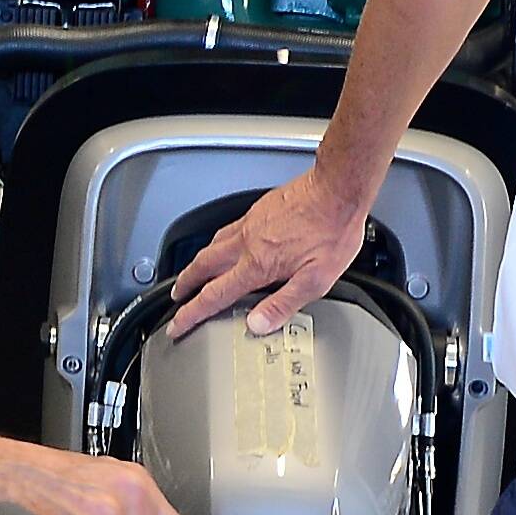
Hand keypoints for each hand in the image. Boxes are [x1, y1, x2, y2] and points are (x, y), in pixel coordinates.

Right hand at [161, 166, 375, 339]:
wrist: (337, 190)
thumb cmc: (332, 231)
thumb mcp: (316, 280)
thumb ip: (283, 304)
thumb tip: (258, 324)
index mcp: (258, 264)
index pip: (215, 295)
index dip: (192, 313)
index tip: (179, 324)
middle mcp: (248, 242)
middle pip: (203, 267)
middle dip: (185, 285)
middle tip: (177, 298)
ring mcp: (251, 223)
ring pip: (212, 245)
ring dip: (197, 264)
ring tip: (193, 274)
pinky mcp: (258, 209)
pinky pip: (226, 229)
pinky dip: (215, 243)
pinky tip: (223, 244)